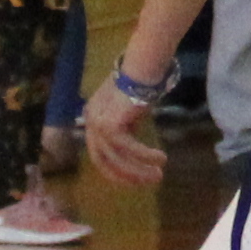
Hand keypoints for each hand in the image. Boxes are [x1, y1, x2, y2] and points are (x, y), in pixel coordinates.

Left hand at [81, 63, 167, 186]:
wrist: (142, 67)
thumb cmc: (139, 83)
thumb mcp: (128, 110)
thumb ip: (126, 127)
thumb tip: (133, 146)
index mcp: (92, 117)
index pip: (99, 152)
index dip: (116, 169)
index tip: (134, 178)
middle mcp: (91, 121)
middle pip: (103, 160)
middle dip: (126, 175)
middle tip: (148, 182)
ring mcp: (98, 123)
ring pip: (117, 157)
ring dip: (139, 169)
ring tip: (158, 175)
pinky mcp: (110, 124)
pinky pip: (130, 147)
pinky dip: (145, 156)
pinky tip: (160, 158)